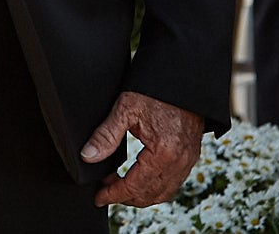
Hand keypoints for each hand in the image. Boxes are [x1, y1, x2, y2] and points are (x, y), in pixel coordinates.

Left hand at [81, 90, 204, 207]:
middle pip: (150, 195)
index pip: (135, 186)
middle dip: (125, 197)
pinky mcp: (190, 156)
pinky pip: (173, 182)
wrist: (182, 79)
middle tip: (104, 191)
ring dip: (140, 194)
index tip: (98, 198)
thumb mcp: (125, 109)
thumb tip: (88, 156)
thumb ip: (106, 135)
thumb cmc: (155, 91)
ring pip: (163, 192)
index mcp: (163, 154)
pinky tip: (138, 177)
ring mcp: (188, 161)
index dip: (114, 195)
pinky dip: (154, 186)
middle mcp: (179, 162)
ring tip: (117, 184)